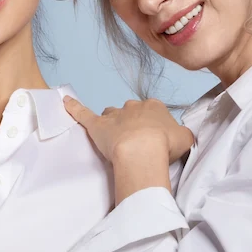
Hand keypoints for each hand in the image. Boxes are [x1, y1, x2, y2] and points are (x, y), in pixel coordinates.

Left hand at [63, 97, 193, 163]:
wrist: (143, 150)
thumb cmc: (165, 145)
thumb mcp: (185, 139)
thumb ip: (182, 134)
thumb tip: (179, 135)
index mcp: (155, 107)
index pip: (152, 112)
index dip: (152, 127)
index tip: (154, 140)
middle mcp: (134, 106)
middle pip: (131, 113)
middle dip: (133, 125)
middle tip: (137, 144)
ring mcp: (114, 114)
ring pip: (111, 114)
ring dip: (112, 122)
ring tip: (114, 138)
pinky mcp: (97, 124)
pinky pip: (82, 113)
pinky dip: (74, 108)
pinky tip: (65, 101)